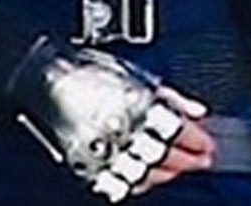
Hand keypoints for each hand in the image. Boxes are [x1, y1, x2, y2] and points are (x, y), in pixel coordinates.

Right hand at [11, 39, 212, 200]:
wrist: (44, 77)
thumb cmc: (86, 68)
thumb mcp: (134, 72)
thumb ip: (169, 94)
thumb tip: (196, 110)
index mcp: (133, 101)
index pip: (175, 128)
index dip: (196, 138)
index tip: (207, 142)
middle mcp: (119, 128)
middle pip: (164, 154)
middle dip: (187, 159)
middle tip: (202, 160)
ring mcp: (102, 149)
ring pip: (144, 172)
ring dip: (166, 173)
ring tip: (178, 168)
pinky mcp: (85, 163)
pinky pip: (118, 183)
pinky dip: (138, 183)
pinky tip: (148, 177)